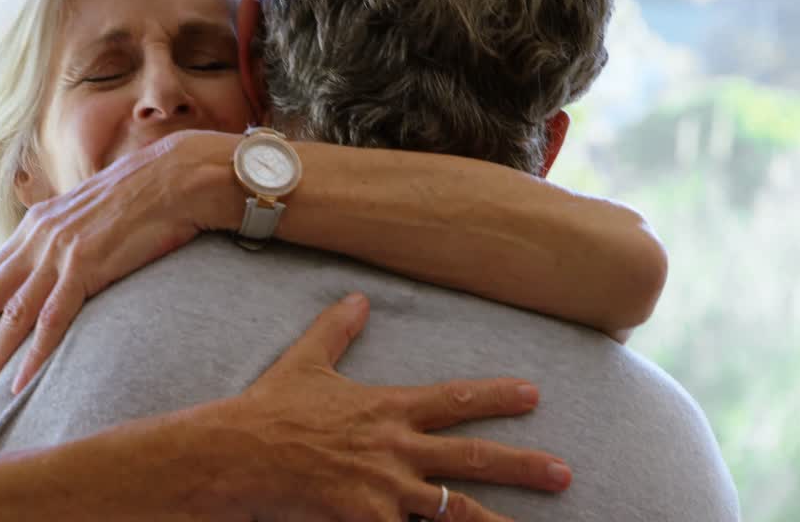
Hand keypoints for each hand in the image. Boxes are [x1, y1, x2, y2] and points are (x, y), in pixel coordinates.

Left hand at [0, 131, 231, 400]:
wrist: (174, 177)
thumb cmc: (144, 196)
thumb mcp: (92, 212)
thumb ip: (70, 233)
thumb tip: (65, 253)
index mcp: (37, 225)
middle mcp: (39, 238)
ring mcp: (60, 252)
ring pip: (12, 316)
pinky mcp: (86, 266)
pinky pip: (52, 319)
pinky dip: (33, 354)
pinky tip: (18, 382)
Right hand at [216, 293, 571, 521]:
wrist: (234, 451)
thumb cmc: (268, 408)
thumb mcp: (304, 361)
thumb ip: (336, 332)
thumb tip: (357, 299)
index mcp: (386, 408)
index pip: (454, 399)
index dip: (497, 397)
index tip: (534, 394)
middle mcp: (394, 448)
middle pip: (470, 459)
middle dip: (522, 466)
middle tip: (565, 473)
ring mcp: (384, 488)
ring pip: (453, 511)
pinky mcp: (365, 518)